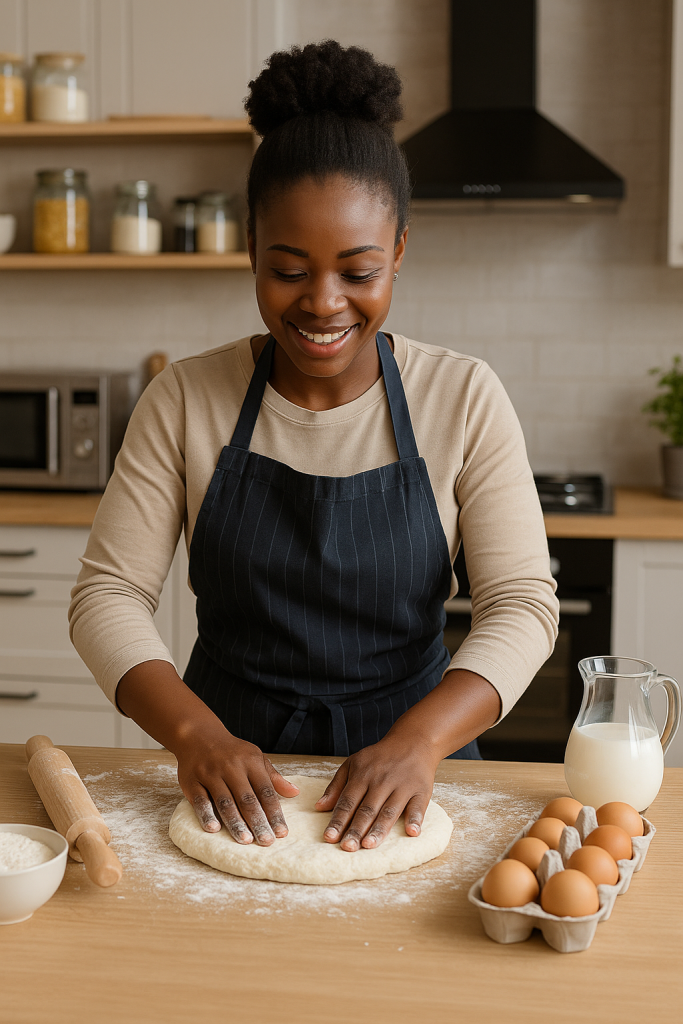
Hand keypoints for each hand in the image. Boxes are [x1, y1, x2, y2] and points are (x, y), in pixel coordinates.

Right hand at [116, 661, 299, 846]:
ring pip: (225, 802)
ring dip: (236, 822)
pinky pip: (200, 800)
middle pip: (247, 799)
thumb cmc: (232, 751)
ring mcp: (210, 774)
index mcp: (250, 762)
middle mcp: (231, 767)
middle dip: (258, 821)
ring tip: (246, 840)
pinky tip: (215, 829)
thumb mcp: (255, 757)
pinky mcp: (192, 781)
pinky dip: (207, 815)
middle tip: (267, 841)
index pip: (266, 790)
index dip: (274, 812)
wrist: (198, 735)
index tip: (282, 832)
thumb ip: (273, 777)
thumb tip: (295, 793)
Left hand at [314, 732, 440, 851]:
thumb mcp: (353, 763)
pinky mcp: (420, 790)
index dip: (338, 820)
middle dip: (356, 829)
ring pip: (388, 811)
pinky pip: (418, 807)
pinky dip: (415, 819)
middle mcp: (381, 781)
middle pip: (367, 809)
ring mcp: (402, 786)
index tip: (329, 838)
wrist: (412, 741)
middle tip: (347, 848)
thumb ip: (336, 785)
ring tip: (368, 845)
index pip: (347, 802)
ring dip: (379, 829)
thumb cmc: (379, 757)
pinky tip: (412, 832)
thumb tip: (319, 807)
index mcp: (362, 775)